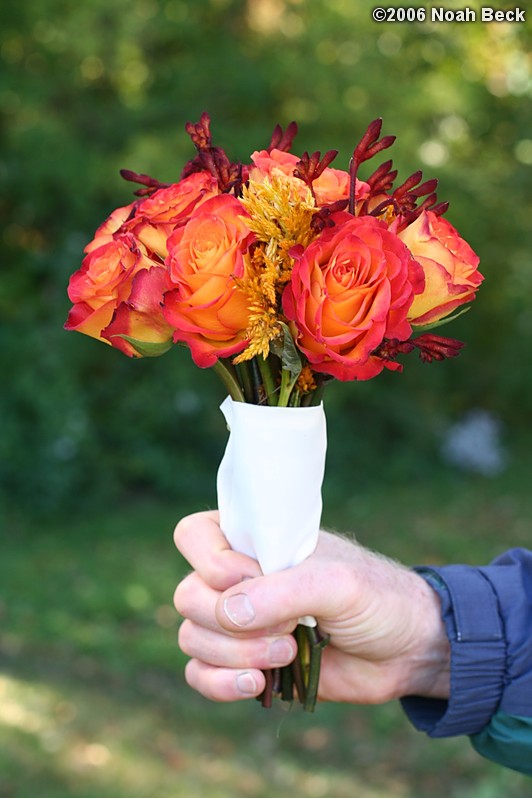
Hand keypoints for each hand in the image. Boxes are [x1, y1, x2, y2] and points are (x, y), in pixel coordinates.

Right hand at [174, 511, 449, 703]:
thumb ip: (282, 593)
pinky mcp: (246, 663)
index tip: (252, 578)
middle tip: (286, 630)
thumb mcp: (336, 584)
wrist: (406, 649)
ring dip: (234, 655)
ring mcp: (240, 623)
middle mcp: (238, 578)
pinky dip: (219, 684)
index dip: (210, 562)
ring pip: (192, 638)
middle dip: (228, 623)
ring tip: (288, 655)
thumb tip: (227, 614)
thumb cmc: (376, 597)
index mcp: (255, 540)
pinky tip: (256, 685)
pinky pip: (201, 674)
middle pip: (188, 596)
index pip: (193, 536)